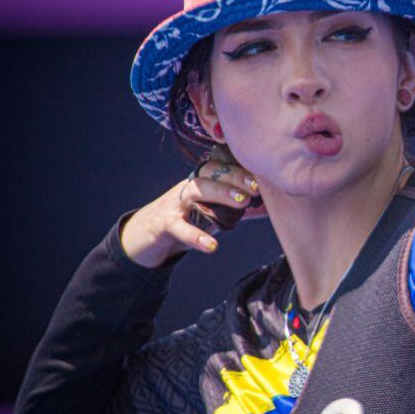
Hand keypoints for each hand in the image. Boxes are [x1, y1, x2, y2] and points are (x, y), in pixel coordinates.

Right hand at [120, 160, 262, 267]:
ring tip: (242, 203)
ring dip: (220, 193)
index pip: (220, 167)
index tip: (261, 176)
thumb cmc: (185, 219)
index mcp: (200, 182)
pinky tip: (212, 246)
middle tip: (256, 187)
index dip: (240, 169)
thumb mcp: (211, 212)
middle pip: (209, 173)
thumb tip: (270, 208)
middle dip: (234, 176)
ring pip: (195, 190)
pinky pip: (179, 228)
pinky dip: (195, 237)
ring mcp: (174, 204)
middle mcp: (187, 187)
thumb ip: (237, 210)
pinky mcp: (163, 224)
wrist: (144, 234)